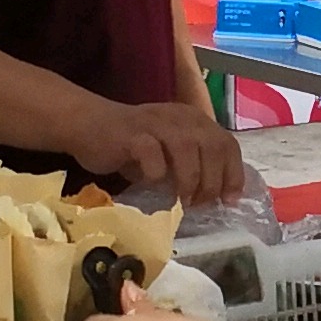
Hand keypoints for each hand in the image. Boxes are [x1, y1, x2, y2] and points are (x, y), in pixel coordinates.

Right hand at [77, 97, 247, 205]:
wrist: (87, 126)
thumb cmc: (132, 146)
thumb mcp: (169, 154)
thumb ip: (193, 167)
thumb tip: (216, 198)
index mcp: (194, 120)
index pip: (227, 144)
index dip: (233, 174)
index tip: (229, 201)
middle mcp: (180, 117)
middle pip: (213, 146)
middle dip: (212, 180)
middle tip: (200, 203)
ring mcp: (155, 123)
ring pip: (186, 147)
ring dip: (189, 178)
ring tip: (182, 199)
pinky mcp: (131, 133)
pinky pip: (151, 152)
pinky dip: (157, 171)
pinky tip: (152, 183)